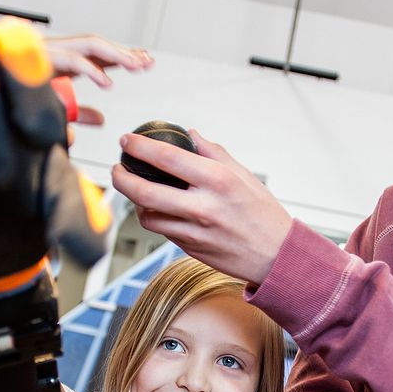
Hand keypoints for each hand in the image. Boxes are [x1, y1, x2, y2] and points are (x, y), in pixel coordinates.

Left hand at [0, 0, 152, 126]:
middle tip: (141, 63)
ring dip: (116, 60)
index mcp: (18, 51)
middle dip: (116, 54)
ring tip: (143, 65)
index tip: (106, 82)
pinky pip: (74, 78)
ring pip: (87, 56)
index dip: (87, 66)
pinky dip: (93, 85)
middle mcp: (33, 53)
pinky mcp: (40, 77)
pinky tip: (106, 104)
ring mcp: (40, 63)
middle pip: (85, 47)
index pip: (64, 54)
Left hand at [111, 129, 293, 284]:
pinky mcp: (189, 248)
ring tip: (138, 191)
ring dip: (136, 203)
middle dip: (121, 178)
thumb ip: (214, 153)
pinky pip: (161, 230)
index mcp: (218, 180)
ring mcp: (193, 231)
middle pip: (145, 191)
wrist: (276, 256)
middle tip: (117, 169)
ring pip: (147, 215)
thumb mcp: (244, 175)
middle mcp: (203, 206)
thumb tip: (191, 135)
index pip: (168, 157)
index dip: (140, 148)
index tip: (127, 141)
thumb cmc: (263, 214)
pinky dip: (154, 218)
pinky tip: (158, 209)